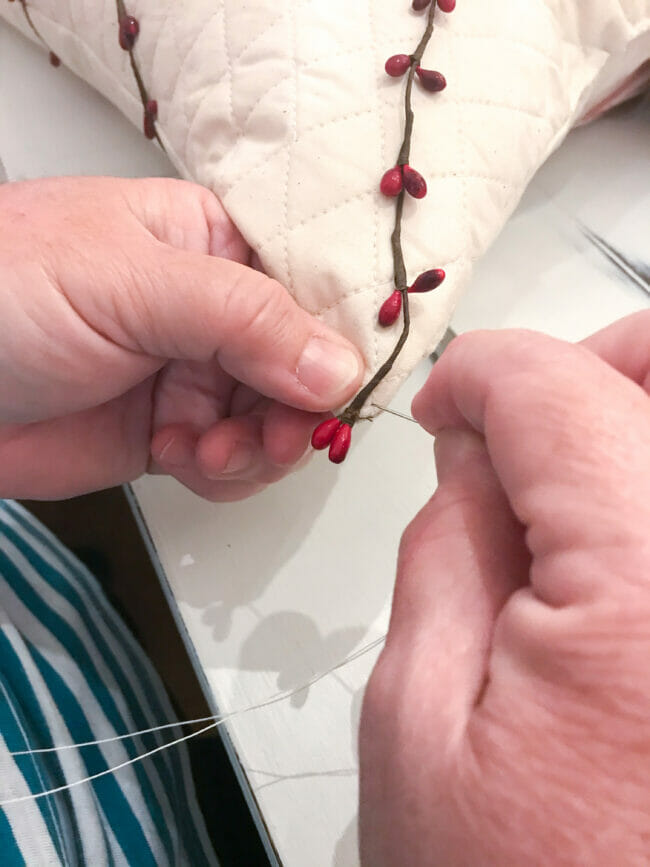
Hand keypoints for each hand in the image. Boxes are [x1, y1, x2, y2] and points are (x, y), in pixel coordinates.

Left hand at [0, 177, 362, 499]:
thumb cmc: (2, 289)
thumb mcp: (132, 283)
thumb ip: (244, 320)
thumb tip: (339, 367)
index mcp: (216, 245)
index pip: (315, 286)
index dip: (343, 336)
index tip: (350, 384)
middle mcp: (216, 312)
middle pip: (308, 366)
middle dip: (298, 410)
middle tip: (273, 437)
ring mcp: (197, 377)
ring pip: (279, 423)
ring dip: (260, 450)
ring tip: (206, 452)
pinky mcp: (173, 435)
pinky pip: (236, 463)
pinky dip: (226, 475)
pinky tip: (183, 462)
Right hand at [360, 312, 649, 865]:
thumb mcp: (419, 715)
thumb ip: (446, 545)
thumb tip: (475, 449)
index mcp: (647, 592)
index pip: (558, 390)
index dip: (480, 376)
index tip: (445, 412)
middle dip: (597, 362)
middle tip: (533, 410)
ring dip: (636, 413)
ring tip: (578, 461)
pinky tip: (620, 532)